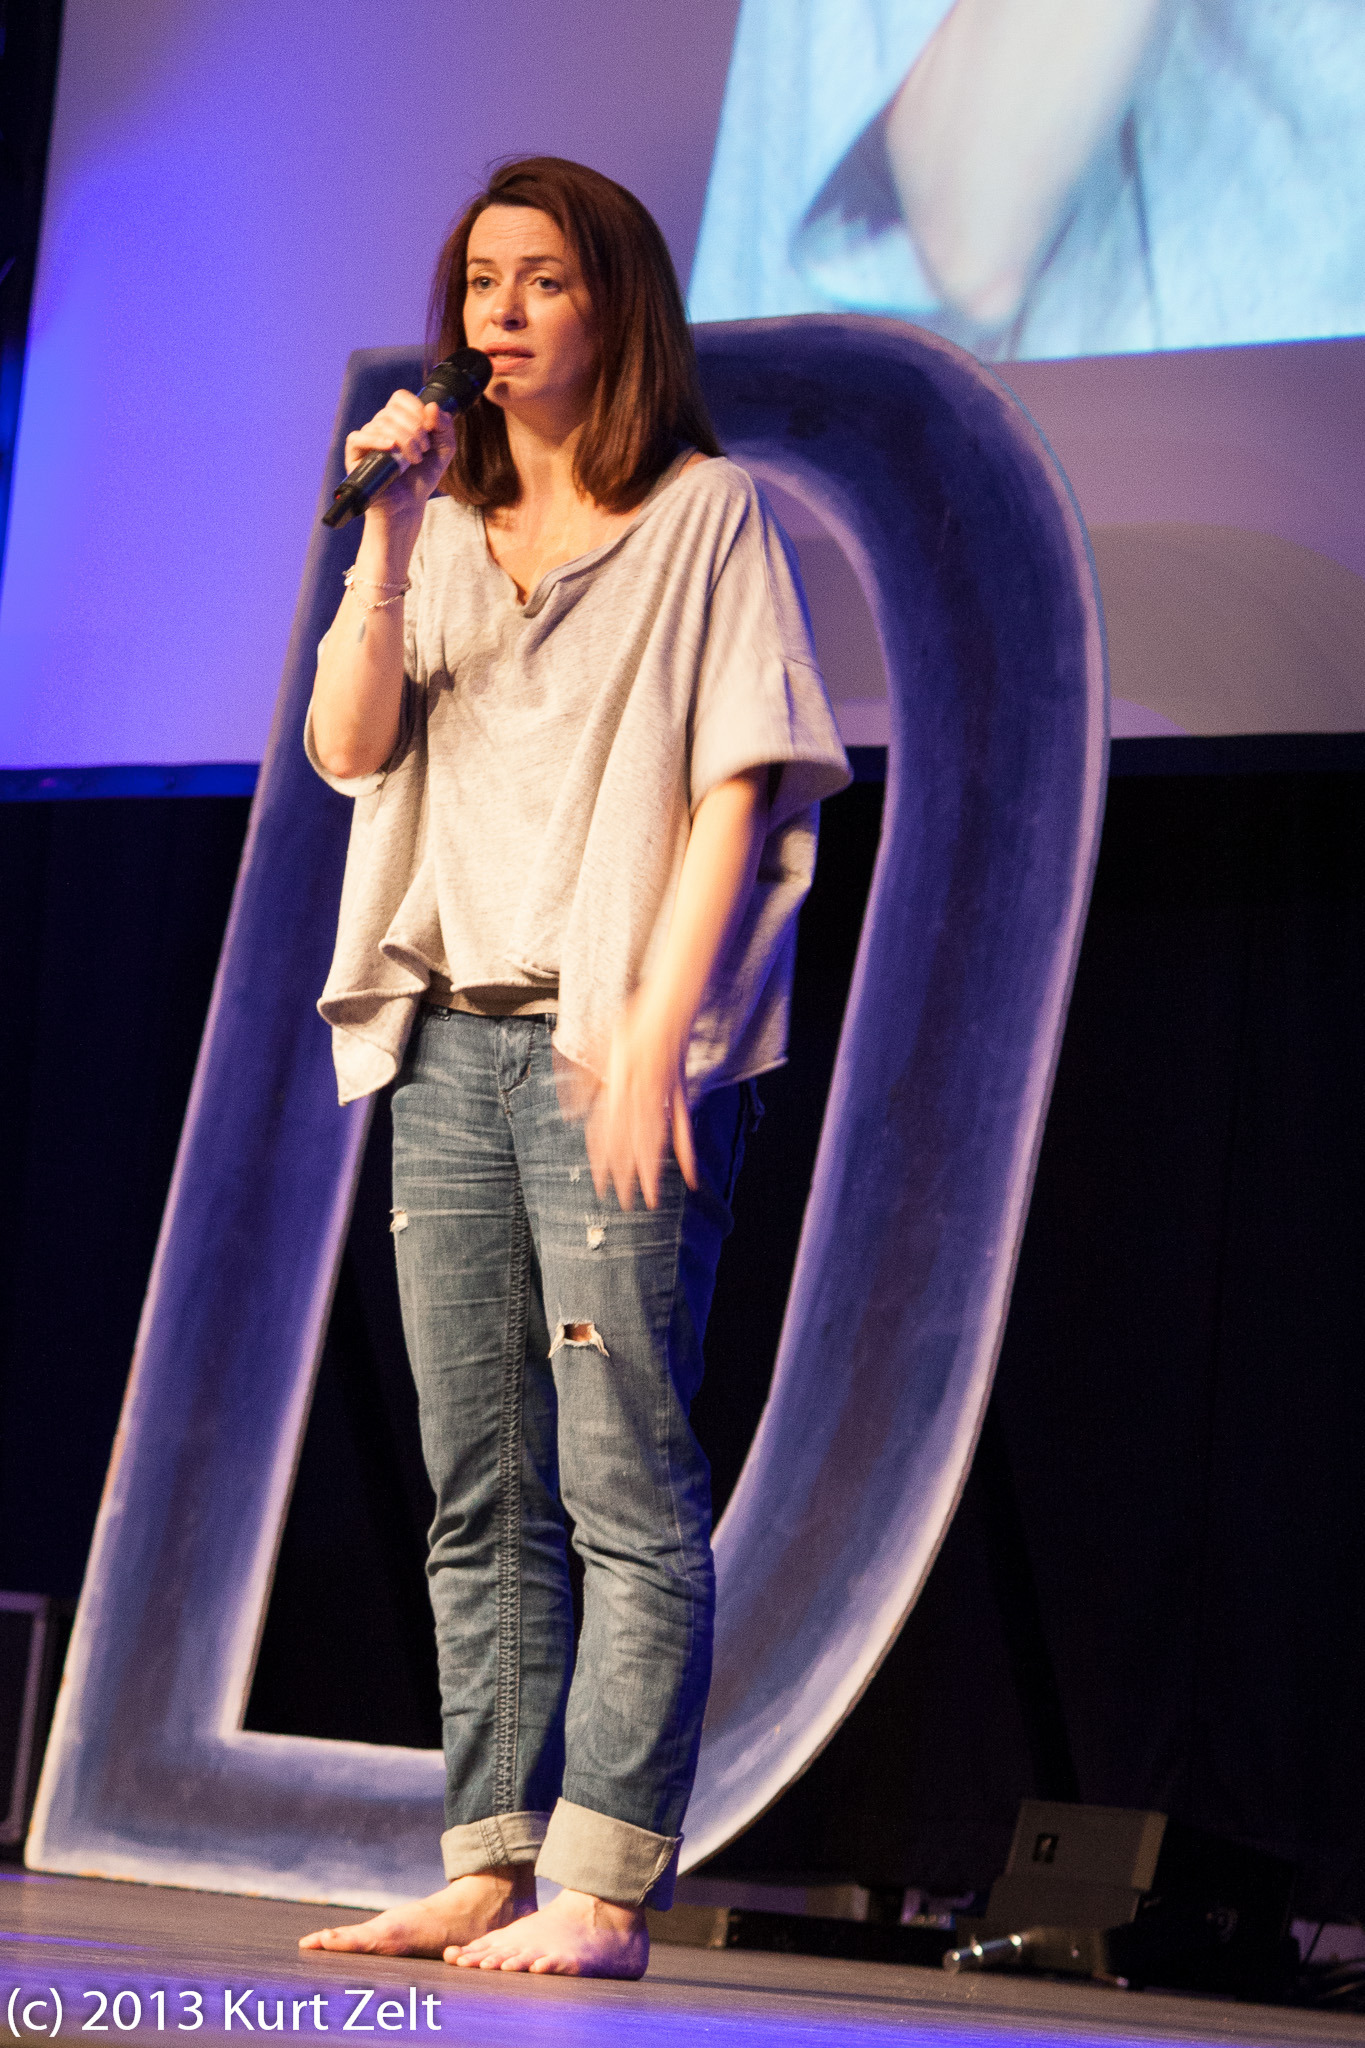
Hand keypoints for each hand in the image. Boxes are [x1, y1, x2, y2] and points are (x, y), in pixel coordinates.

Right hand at [343, 388, 456, 527]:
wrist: (409, 506)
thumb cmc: (422, 478)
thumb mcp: (444, 450)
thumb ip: (445, 426)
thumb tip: (432, 406)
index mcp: (398, 421)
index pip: (400, 398)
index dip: (416, 408)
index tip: (430, 427)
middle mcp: (380, 427)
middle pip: (392, 411)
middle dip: (415, 429)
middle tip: (424, 450)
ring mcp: (367, 440)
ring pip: (380, 424)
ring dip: (404, 440)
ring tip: (415, 460)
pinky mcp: (355, 456)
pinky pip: (358, 438)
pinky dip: (375, 439)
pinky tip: (390, 448)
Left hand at [585, 988, 697, 1211]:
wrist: (669, 1006)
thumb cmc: (633, 1023)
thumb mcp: (599, 1046)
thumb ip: (582, 1081)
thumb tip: (568, 1112)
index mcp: (619, 1086)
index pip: (608, 1131)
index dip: (603, 1159)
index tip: (598, 1182)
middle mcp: (642, 1096)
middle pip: (631, 1143)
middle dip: (626, 1175)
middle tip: (622, 1202)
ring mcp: (665, 1097)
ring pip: (657, 1141)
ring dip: (653, 1171)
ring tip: (651, 1198)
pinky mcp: (681, 1095)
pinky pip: (685, 1129)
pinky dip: (687, 1154)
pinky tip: (691, 1176)